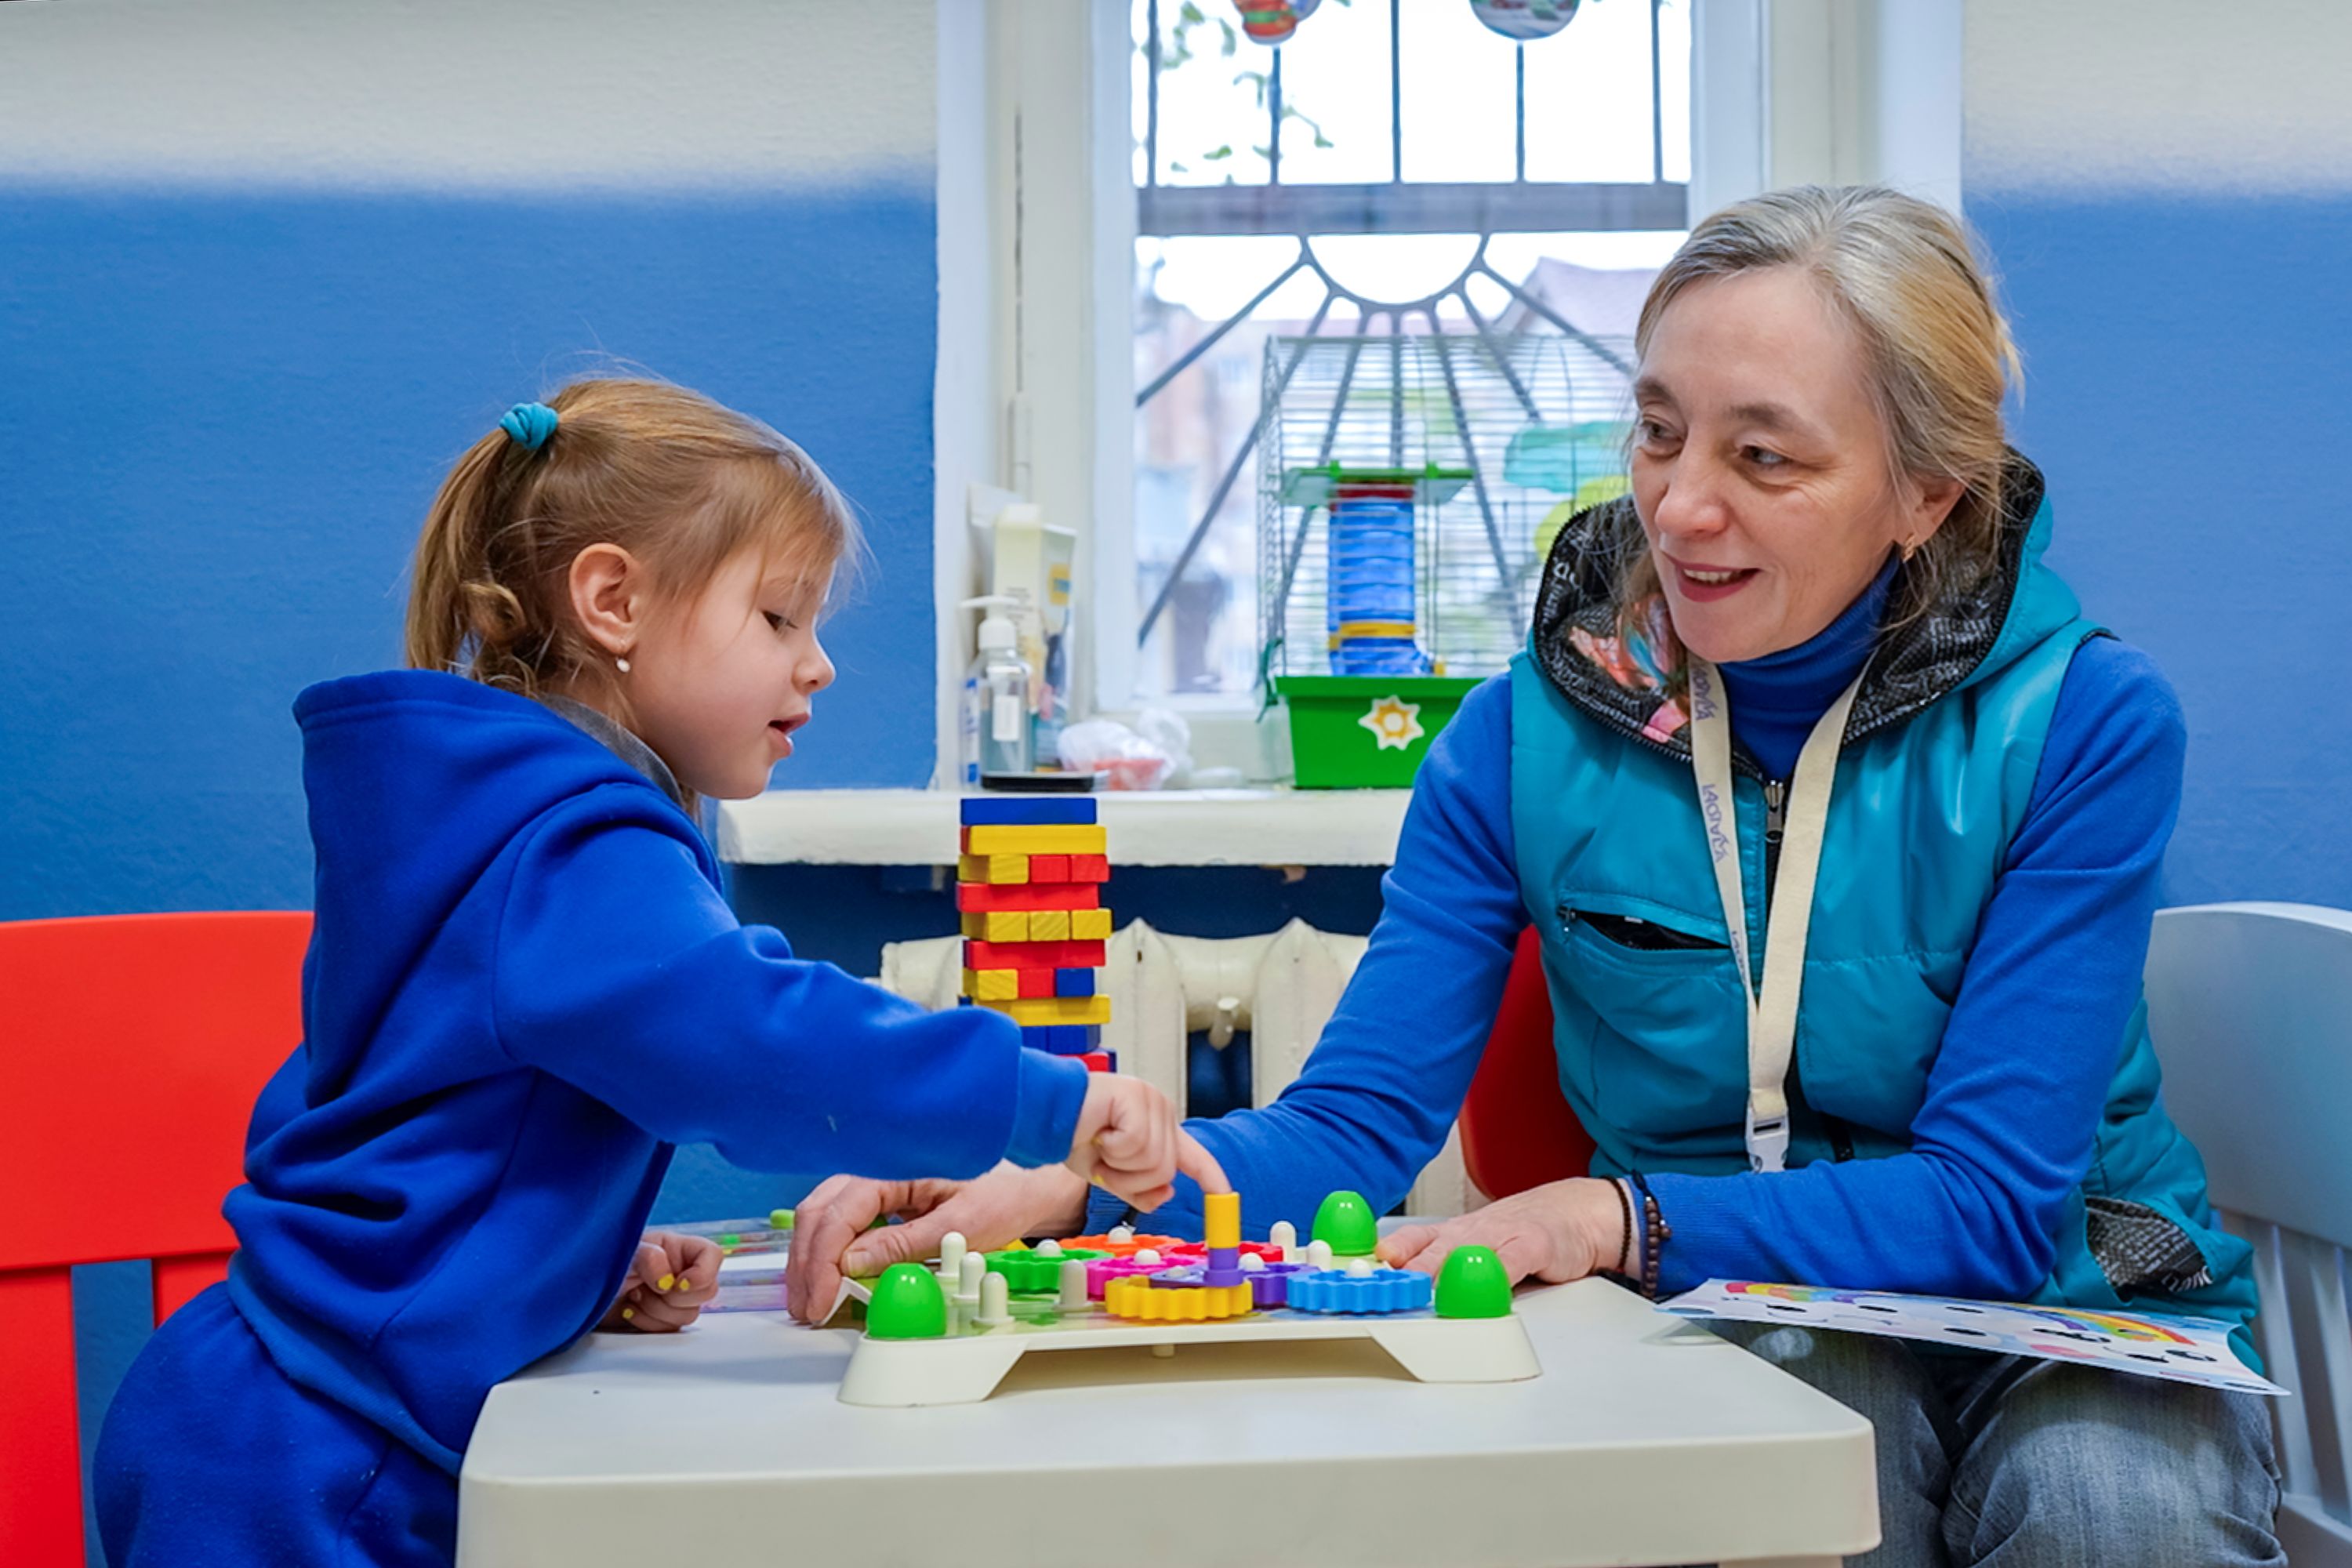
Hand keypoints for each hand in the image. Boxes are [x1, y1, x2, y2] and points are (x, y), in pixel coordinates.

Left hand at [597, 1230, 721, 1332]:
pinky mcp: (660, 1319)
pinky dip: (648, 1323)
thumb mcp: (622, 1251)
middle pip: (707, 1291)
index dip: (704, 1273)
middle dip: (675, 1297)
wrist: (575, 1292)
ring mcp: (671, 1298)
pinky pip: (670, 1330)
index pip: (711, 1255)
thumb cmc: (597, 1263)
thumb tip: (667, 1279)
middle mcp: (679, 1272)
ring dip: (658, 1311)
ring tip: (634, 1297)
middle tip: (650, 1289)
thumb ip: (648, 1257)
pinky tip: (630, 1311)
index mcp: (675, 1248)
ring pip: (689, 1314)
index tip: (679, 1285)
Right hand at [783, 1163, 1089, 1323]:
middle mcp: (879, 1168)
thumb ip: (905, 1244)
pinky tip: (831, 1281)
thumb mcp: (961, 1224)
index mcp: (896, 1165)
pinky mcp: (884, 1200)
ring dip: (813, 1258)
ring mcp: (878, 1182)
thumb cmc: (1006, 1192)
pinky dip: (831, 1251)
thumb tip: (850, 1265)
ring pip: (826, 1215)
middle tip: (806, 1309)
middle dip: (807, 1262)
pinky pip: (845, 1221)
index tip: (817, 1299)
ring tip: (813, 1302)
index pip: (840, 1211)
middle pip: (820, 1211)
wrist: (1033, 1183)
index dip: (820, 1259)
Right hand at [1067, 1073, 1228, 1210]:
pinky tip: (1097, 1132)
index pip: (1194, 1157)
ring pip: (1154, 1162)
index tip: (1226, 1198)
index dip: (1211, 1178)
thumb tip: (1167, 1194)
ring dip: (1119, 1167)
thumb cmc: (1073, 1138)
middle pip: (1166, 1171)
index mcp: (1158, 1128)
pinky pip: (1137, 1145)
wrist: (1043, 1117)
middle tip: (1103, 1163)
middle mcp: (1160, 1110)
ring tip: (1099, 1146)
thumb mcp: (1111, 1175)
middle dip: (1130, 1180)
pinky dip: (1111, 1149)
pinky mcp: (1137, 1096)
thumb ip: (1141, 1188)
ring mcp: (1151, 1100)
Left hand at [1376, 1178, 1625, 1287]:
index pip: (1414, 1238)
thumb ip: (1445, 1265)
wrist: (1578, 1213)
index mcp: (1456, 1232)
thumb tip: (1403, 1291)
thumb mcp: (1478, 1245)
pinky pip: (1512, 1261)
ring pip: (1467, 1251)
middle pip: (1435, 1247)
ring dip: (1441, 1268)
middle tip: (1384, 1283)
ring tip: (1420, 1287)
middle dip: (1408, 1265)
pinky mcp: (1535, 1245)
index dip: (1390, 1251)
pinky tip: (1482, 1287)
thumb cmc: (1524, 1232)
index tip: (1365, 1267)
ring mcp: (1503, 1236)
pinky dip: (1496, 1274)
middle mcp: (1473, 1231)